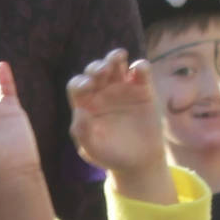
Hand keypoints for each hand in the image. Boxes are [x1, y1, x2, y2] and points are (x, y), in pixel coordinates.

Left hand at [68, 50, 168, 194]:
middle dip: (97, 67)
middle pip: (95, 71)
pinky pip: (140, 72)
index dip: (80, 83)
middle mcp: (101, 92)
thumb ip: (82, 131)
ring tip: (118, 57)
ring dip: (115, 58)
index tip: (87, 87)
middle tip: (102, 71)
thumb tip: (80, 110)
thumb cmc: (110, 155)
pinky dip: (140, 67)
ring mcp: (122, 88)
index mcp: (85, 104)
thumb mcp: (92, 149)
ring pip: (116, 65)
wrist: (138, 161)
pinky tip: (139, 70)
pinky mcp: (143, 89)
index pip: (77, 86)